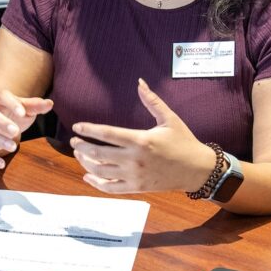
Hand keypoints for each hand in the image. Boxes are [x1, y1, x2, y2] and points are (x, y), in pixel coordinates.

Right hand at [0, 90, 52, 167]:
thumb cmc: (13, 113)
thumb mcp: (24, 108)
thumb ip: (36, 106)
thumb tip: (50, 103)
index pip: (2, 96)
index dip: (11, 104)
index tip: (22, 112)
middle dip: (1, 122)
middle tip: (15, 131)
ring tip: (14, 147)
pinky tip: (2, 164)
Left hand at [69, 79, 216, 193]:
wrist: (197, 170)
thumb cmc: (183, 141)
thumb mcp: (169, 119)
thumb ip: (152, 101)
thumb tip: (140, 82)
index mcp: (141, 140)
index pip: (107, 134)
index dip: (88, 130)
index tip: (76, 126)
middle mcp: (135, 159)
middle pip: (98, 154)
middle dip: (81, 147)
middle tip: (73, 141)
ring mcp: (135, 176)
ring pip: (101, 172)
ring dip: (85, 163)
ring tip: (79, 155)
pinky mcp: (137, 188)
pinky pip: (111, 188)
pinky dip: (96, 183)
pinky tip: (87, 175)